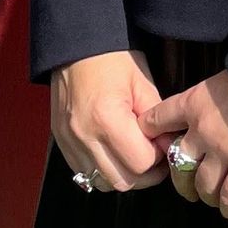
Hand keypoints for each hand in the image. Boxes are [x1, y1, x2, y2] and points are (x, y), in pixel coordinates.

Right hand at [50, 49, 169, 193]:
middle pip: (122, 181)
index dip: (158, 157)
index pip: (140, 162)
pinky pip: (84, 173)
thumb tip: (167, 144)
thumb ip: (155, 117)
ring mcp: (69, 143)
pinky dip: (102, 169)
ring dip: (122, 174)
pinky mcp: (61, 144)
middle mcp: (84, 136)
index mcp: (107, 118)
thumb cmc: (113, 58)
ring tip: (132, 153)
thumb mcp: (142, 82)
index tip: (163, 143)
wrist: (77, 45)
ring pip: (102, 183)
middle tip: (154, 154)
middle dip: (144, 173)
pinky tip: (112, 151)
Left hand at [141, 70, 227, 220]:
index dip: (151, 133)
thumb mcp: (222, 77)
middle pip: (177, 164)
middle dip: (180, 177)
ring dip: (205, 194)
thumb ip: (206, 99)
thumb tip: (203, 113)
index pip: (157, 120)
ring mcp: (225, 151)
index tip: (152, 142)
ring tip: (211, 196)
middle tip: (188, 182)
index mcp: (193, 103)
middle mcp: (202, 130)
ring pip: (202, 185)